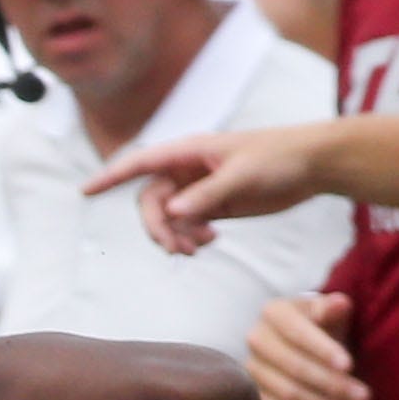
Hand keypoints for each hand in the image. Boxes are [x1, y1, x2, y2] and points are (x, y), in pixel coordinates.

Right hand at [86, 125, 326, 254]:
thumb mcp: (243, 175)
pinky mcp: (214, 205)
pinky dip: (192, 237)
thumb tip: (172, 212)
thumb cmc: (280, 157)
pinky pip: (187, 225)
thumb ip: (206, 194)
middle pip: (150, 202)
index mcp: (190, 151)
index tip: (85, 191)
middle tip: (176, 248)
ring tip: (200, 247)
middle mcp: (188, 170)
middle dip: (157, 227)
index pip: (141, 163)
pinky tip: (210, 241)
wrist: (313, 166)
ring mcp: (200, 188)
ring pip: (168, 217)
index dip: (111, 176)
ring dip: (176, 236)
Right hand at [248, 293, 366, 399]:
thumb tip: (339, 304)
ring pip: (290, 395)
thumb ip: (333, 307)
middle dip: (333, 385)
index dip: (323, 350)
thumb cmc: (323, 322)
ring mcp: (253, 371)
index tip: (350, 366)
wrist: (304, 339)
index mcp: (274, 313)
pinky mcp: (256, 396)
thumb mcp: (330, 310)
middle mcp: (256, 340)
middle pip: (295, 368)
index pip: (298, 334)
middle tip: (365, 396)